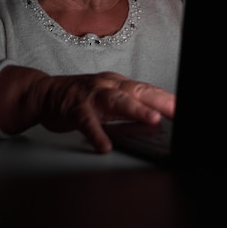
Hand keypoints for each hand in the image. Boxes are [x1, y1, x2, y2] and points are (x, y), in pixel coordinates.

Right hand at [0, 67, 174, 153]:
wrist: (43, 93)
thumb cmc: (78, 97)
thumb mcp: (107, 96)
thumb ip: (129, 105)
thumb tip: (156, 118)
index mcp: (116, 82)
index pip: (146, 89)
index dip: (165, 99)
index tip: (183, 109)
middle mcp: (106, 85)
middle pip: (137, 91)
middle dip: (159, 101)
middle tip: (177, 112)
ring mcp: (90, 95)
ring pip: (116, 100)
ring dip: (135, 109)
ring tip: (152, 120)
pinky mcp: (74, 108)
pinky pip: (87, 121)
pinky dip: (96, 133)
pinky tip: (105, 145)